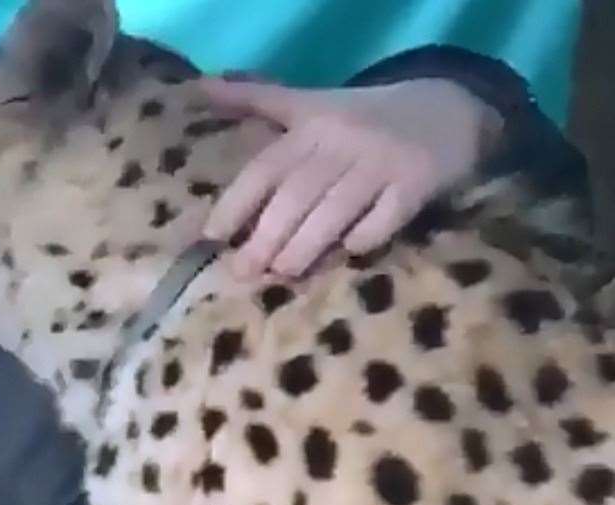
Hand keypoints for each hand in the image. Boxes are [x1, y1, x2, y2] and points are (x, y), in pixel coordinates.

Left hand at [200, 76, 503, 278]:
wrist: (447, 107)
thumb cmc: (362, 115)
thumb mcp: (309, 103)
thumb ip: (256, 98)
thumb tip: (202, 87)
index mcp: (311, 127)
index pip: (264, 169)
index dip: (235, 204)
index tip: (212, 238)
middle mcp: (342, 142)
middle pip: (296, 195)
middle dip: (266, 237)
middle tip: (244, 271)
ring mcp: (382, 162)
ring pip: (335, 210)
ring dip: (306, 245)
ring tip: (283, 273)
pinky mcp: (418, 181)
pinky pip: (387, 216)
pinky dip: (366, 236)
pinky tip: (348, 253)